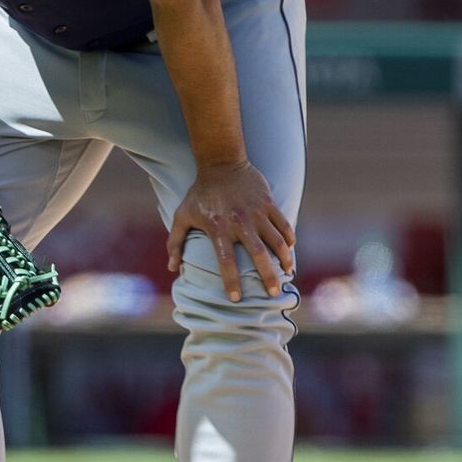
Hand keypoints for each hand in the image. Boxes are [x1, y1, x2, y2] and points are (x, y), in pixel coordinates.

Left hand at [167, 160, 293, 302]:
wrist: (220, 162)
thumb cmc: (199, 192)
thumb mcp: (182, 215)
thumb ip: (174, 242)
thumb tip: (171, 268)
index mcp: (218, 228)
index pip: (226, 261)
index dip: (231, 281)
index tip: (235, 298)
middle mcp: (240, 222)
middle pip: (258, 255)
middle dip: (268, 276)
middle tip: (273, 293)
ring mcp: (257, 212)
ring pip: (276, 241)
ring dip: (284, 259)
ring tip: (288, 273)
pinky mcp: (268, 203)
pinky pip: (283, 224)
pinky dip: (289, 238)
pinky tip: (290, 249)